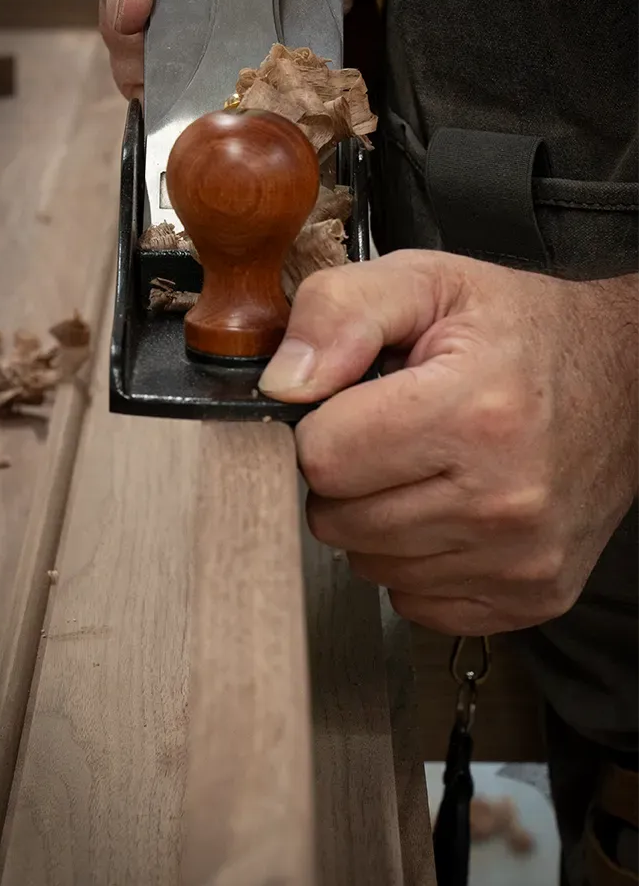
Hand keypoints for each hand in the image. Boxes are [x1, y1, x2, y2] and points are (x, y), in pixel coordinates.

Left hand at [259, 252, 638, 634]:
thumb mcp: (430, 284)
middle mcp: (504, 500)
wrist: (628, 384)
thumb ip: (340, 313)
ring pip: (370, 565)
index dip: (323, 428)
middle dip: (348, 475)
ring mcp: (521, 559)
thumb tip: (281, 385)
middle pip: (338, 521)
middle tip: (395, 435)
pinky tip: (450, 511)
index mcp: (474, 413)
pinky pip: (415, 601)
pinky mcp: (530, 597)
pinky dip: (416, 560)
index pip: (322, 458)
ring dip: (379, 520)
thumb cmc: (522, 334)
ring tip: (429, 468)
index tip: (357, 407)